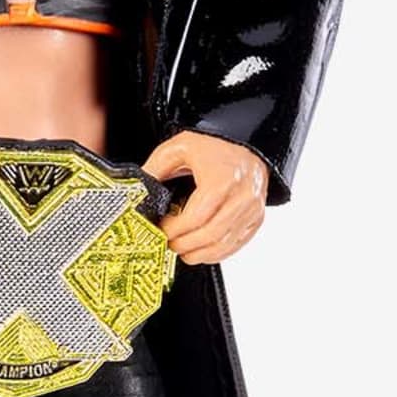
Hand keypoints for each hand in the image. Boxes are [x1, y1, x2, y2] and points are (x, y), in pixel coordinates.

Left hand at [140, 131, 269, 264]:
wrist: (246, 142)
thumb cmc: (216, 143)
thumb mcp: (180, 147)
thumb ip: (156, 169)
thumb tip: (140, 192)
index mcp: (222, 179)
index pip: (195, 218)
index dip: (175, 230)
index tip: (162, 231)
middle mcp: (241, 196)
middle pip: (210, 235)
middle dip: (185, 246)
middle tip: (169, 245)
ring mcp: (251, 209)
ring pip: (224, 245)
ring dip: (200, 254)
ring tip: (184, 252)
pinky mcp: (256, 217)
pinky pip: (237, 244)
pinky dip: (217, 252)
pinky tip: (203, 251)